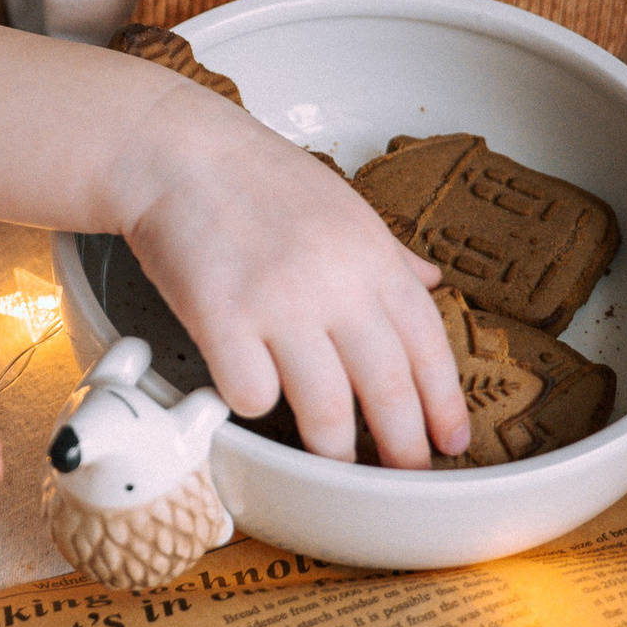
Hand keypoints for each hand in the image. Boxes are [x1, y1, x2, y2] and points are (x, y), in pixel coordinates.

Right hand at [114, 88, 471, 468]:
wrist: (175, 151)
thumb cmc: (254, 176)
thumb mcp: (341, 202)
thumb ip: (388, 251)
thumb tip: (430, 280)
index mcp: (371, 255)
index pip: (428, 344)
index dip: (443, 403)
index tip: (451, 440)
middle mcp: (335, 283)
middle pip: (387, 390)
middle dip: (402, 447)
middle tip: (404, 476)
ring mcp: (279, 304)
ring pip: (326, 412)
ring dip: (333, 450)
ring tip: (332, 463)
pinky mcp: (223, 319)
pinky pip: (253, 396)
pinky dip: (255, 406)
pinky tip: (251, 392)